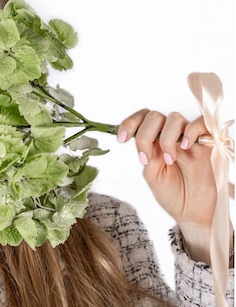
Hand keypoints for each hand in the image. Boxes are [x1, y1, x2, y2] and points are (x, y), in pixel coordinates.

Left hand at [117, 109, 224, 263]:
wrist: (193, 212)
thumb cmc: (172, 194)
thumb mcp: (152, 175)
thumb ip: (148, 155)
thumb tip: (145, 139)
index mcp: (154, 141)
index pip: (141, 120)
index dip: (130, 124)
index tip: (121, 139)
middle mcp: (170, 136)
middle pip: (154, 117)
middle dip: (145, 135)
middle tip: (147, 158)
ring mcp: (189, 138)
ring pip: (174, 118)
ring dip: (166, 138)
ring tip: (169, 160)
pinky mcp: (208, 142)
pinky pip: (201, 123)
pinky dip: (190, 131)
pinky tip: (185, 147)